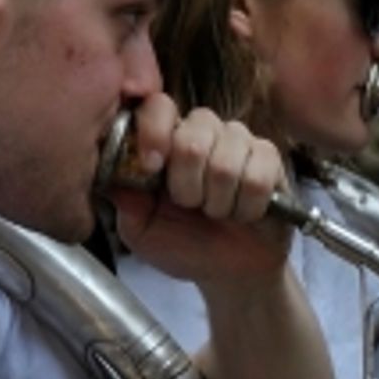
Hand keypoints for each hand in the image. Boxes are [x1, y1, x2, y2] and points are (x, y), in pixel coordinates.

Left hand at [113, 100, 289, 283]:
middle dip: (187, 183)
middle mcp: (202, 132)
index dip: (154, 131)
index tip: (152, 166)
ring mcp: (238, 141)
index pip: (158, 106)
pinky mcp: (270, 159)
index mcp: (166, 140)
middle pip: (193, 135)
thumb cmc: (181, 244)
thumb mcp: (140, 230)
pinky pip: (258, 174)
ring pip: (227, 158)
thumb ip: (124, 201)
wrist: (227, 272)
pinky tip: (242, 214)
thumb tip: (109, 173)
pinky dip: (246, 205)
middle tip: (190, 206)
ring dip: (218, 200)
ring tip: (216, 213)